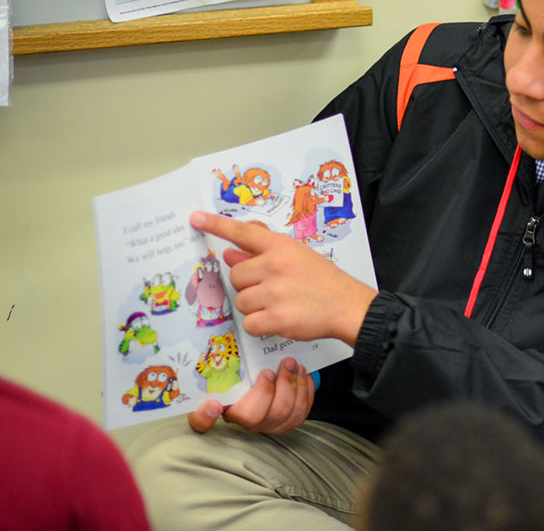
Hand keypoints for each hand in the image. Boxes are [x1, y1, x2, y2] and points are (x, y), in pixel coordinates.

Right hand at [187, 357, 312, 433]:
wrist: (274, 379)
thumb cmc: (250, 369)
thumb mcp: (235, 362)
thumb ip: (228, 358)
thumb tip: (228, 333)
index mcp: (221, 404)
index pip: (201, 421)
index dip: (204, 417)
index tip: (213, 404)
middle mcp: (242, 420)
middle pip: (253, 416)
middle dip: (267, 390)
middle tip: (271, 369)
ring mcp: (266, 425)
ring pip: (282, 413)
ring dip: (291, 385)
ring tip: (292, 365)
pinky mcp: (287, 423)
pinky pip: (300, 412)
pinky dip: (304, 391)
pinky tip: (302, 375)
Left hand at [189, 211, 375, 343]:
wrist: (347, 306)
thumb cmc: (323, 280)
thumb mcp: (297, 256)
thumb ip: (263, 253)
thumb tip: (230, 254)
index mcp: (281, 247)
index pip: (243, 232)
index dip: (217, 225)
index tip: (196, 219)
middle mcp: (275, 266)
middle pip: (236, 276)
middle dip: (248, 286)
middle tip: (271, 290)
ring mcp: (275, 292)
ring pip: (241, 301)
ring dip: (255, 307)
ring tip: (279, 305)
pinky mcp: (276, 319)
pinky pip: (249, 323)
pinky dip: (260, 325)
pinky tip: (278, 320)